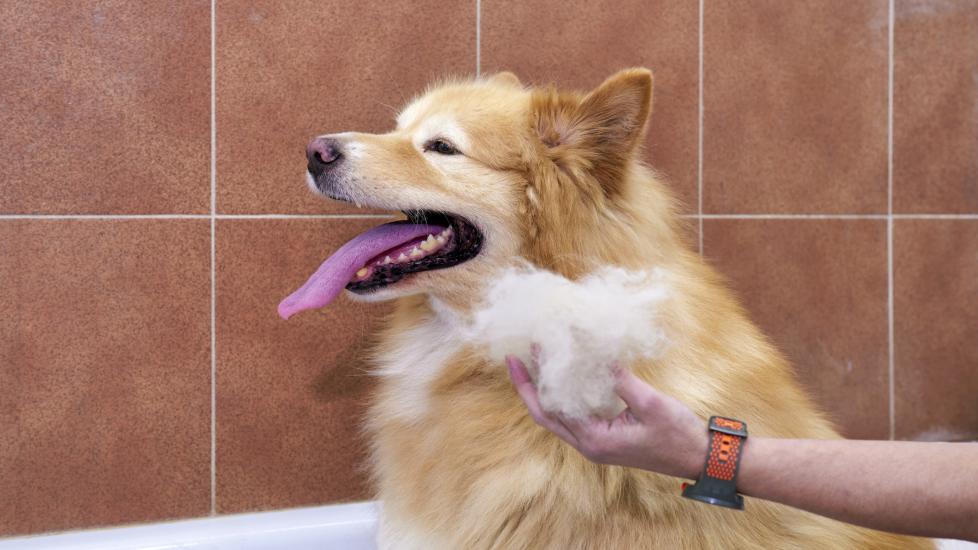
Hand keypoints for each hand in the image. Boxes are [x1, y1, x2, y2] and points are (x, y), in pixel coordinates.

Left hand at [506, 355, 708, 479]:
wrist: (699, 458)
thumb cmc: (678, 434)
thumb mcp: (650, 403)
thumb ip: (620, 380)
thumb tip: (598, 356)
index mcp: (595, 440)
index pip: (554, 406)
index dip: (539, 378)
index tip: (533, 348)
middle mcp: (588, 446)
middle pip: (544, 416)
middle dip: (525, 388)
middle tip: (513, 359)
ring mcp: (594, 444)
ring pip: (556, 417)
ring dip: (540, 391)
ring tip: (530, 364)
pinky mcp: (603, 438)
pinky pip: (572, 416)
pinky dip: (561, 396)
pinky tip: (560, 376)